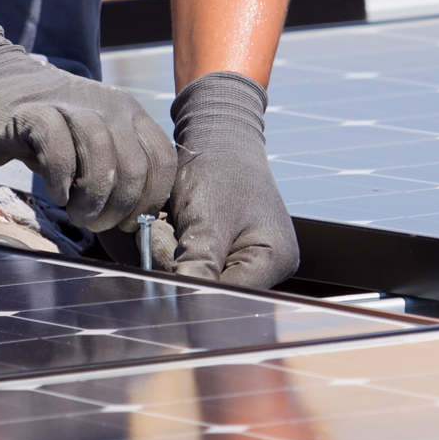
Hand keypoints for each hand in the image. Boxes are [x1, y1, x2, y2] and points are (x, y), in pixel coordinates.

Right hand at [0, 24, 175, 231]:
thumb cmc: (48, 130)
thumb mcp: (92, 145)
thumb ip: (117, 169)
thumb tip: (138, 219)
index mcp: (130, 114)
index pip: (163, 161)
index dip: (150, 200)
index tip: (128, 222)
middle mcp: (109, 106)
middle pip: (133, 167)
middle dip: (117, 208)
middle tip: (94, 223)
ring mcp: (73, 106)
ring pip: (101, 158)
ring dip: (91, 199)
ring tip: (77, 214)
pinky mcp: (36, 114)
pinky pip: (59, 151)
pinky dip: (61, 181)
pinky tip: (55, 193)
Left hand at [168, 71, 298, 289]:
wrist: (220, 136)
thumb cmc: (220, 170)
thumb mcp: (207, 219)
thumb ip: (198, 264)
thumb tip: (181, 303)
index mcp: (275, 260)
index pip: (229, 294)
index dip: (193, 286)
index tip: (162, 265)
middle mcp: (268, 267)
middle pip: (215, 289)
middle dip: (182, 266)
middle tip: (164, 231)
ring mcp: (249, 259)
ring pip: (202, 277)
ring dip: (176, 255)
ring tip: (171, 221)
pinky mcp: (230, 251)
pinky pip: (199, 263)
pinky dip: (180, 249)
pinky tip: (175, 225)